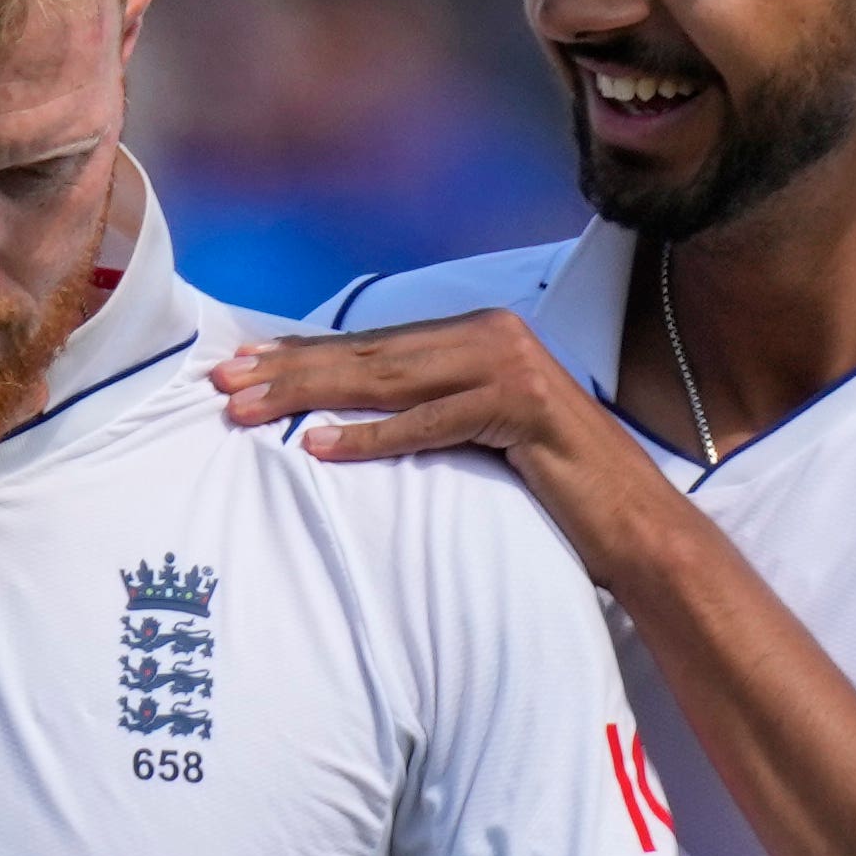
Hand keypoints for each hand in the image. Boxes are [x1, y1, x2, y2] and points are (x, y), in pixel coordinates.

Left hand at [215, 309, 681, 586]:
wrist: (634, 521)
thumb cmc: (549, 486)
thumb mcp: (474, 434)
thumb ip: (423, 409)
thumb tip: (337, 416)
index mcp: (479, 333)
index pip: (372, 345)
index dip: (301, 354)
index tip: (238, 365)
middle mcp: (493, 336)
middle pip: (370, 356)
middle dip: (289, 370)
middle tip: (222, 384)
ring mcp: (512, 366)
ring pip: (390, 381)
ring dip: (311, 395)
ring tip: (249, 410)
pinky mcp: (524, 407)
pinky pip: (433, 424)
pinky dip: (375, 437)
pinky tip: (321, 446)